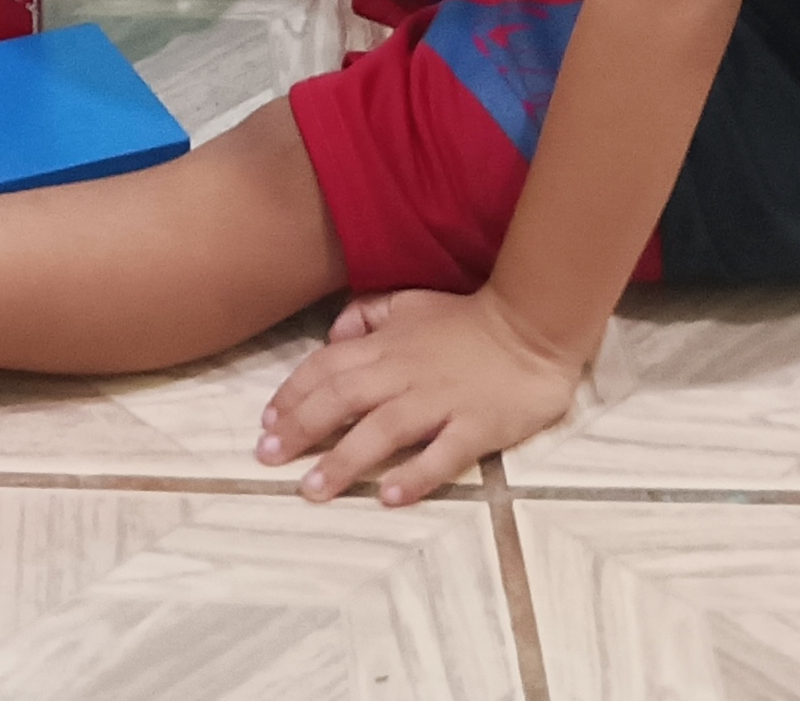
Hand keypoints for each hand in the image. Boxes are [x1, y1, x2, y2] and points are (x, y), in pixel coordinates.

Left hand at [257, 287, 590, 502]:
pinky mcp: (477, 428)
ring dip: (344, 461)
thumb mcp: (409, 302)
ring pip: (383, 431)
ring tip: (313, 490)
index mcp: (386, 345)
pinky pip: (443, 455)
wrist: (533, 327)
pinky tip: (388, 497)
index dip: (292, 394)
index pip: (327, 368)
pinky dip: (414, 476)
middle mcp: (405, 374)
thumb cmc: (467, 320)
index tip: (266, 423)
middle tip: (268, 458)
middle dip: (300, 429)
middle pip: (342, 399)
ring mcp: (441, 402)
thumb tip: (333, 335)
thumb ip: (367, 314)